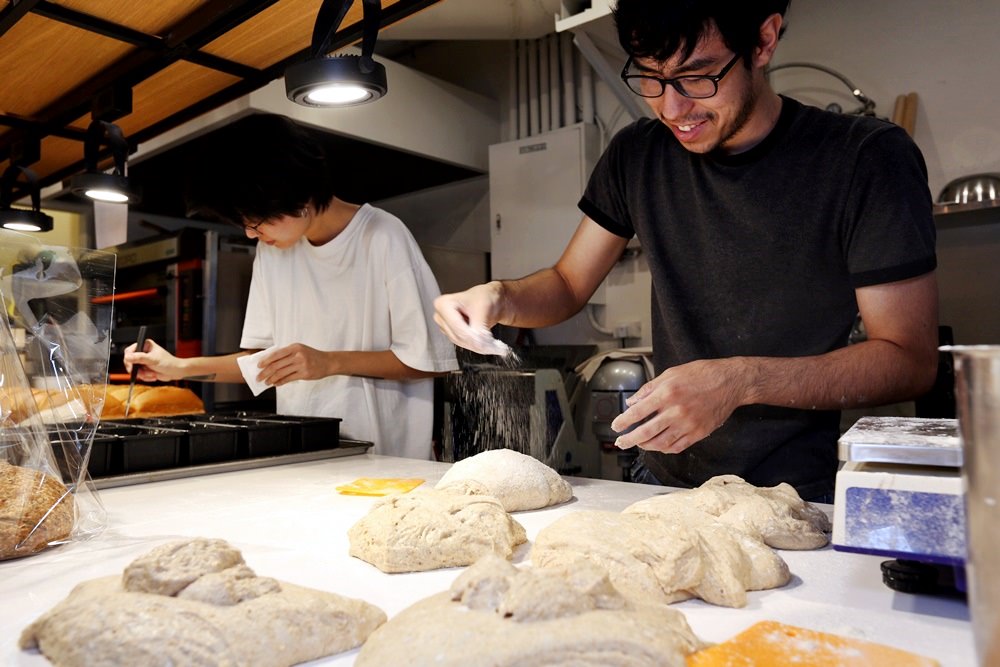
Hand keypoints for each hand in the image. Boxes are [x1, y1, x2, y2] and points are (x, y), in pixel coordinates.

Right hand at [123, 338, 180, 382]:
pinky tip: (154, 375)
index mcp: (145, 345)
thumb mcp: (153, 360)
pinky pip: (139, 375)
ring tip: (152, 374)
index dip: (128, 359)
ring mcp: (143, 361)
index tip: (131, 367)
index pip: (129, 351)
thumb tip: (128, 357)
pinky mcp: (145, 368)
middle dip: (137, 369)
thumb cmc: (168, 362)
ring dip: (143, 374)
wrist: (176, 371)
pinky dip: (146, 377)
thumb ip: (140, 358)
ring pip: (134, 370)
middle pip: (129, 361)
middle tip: (141, 373)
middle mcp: (143, 352)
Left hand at [255, 343, 329, 385]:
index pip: (276, 354)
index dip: (266, 360)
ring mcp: (301, 364)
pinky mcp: (304, 374)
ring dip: (272, 379)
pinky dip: (280, 382)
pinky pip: (288, 379)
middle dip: (265, 372)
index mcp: (294, 347)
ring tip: (267, 382)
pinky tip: (276, 384)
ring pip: (281, 373)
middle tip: (259, 377)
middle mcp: (297, 355)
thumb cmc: (312, 356)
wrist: (328, 362)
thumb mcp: (300, 350)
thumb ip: (287, 354)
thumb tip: (271, 362)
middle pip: (276, 365)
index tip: (259, 366)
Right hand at [433, 282, 507, 355]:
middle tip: (492, 346)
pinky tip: (486, 344)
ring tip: (492, 345)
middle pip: (458, 336)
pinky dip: (475, 345)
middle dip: (476, 342)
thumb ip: (479, 326)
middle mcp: (440, 316)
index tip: (487, 342)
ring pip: (460, 342)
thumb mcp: (483, 309)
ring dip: (476, 345)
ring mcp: (445, 326)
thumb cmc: (484, 297)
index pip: (457, 326)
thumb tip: (478, 343)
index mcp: (443, 304)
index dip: (473, 336)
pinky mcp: (451, 333)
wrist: (488, 299)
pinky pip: (462, 343)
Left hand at [610, 358, 748, 453]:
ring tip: (638, 443)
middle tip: (620, 442)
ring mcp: (688, 424)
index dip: (623, 422)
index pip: (637, 412)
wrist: (730, 382)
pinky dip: (664, 448)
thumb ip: (649, 389)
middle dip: (629, 440)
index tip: (615, 426)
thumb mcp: (671, 373)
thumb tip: (632, 403)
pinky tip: (658, 445)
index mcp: (667, 393)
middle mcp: (676, 410)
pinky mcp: (699, 433)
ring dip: (645, 445)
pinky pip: (677, 446)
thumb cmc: (701, 374)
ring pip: (660, 443)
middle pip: (645, 432)